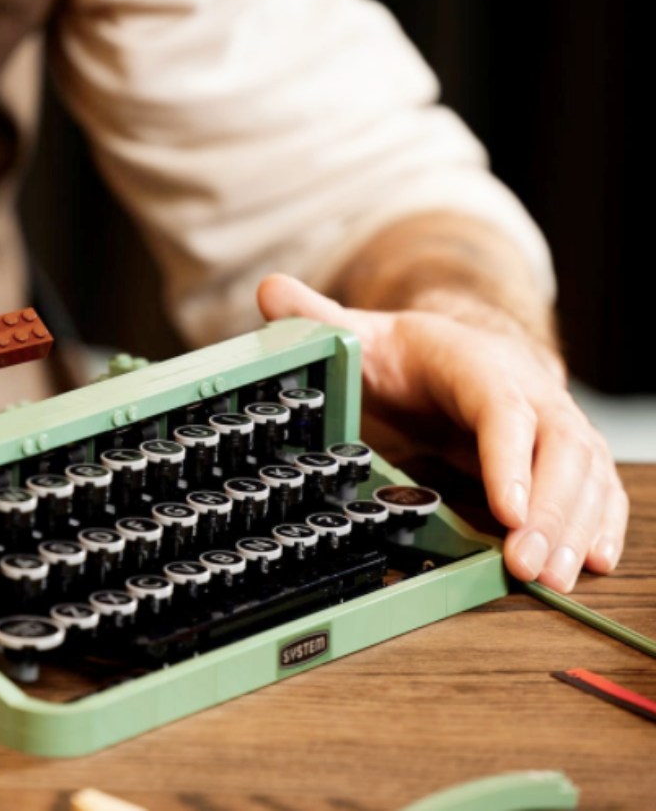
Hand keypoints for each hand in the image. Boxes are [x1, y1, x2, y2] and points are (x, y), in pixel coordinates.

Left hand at [257, 274, 627, 592]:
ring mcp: (555, 424)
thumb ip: (321, 322)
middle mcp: (530, 392)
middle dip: (548, 511)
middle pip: (557, 448)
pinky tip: (592, 562)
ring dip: (574, 527)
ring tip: (553, 578)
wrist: (461, 352)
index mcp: (478, 364)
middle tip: (527, 564)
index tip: (509, 509)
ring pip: (585, 473)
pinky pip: (598, 488)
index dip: (509, 458)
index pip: (502, 408)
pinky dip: (600, 524)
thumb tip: (271, 292)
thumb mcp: (364, 334)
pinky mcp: (568, 456)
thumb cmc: (412, 354)